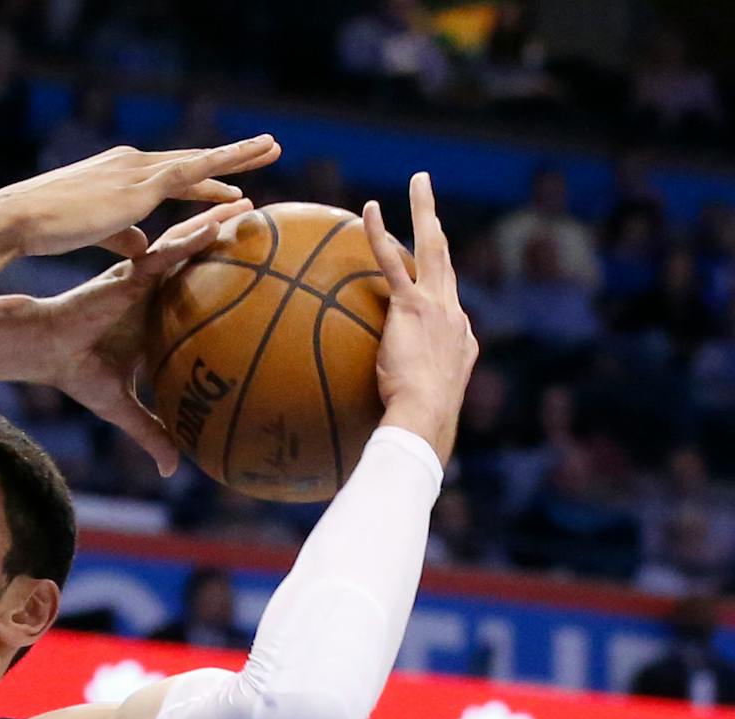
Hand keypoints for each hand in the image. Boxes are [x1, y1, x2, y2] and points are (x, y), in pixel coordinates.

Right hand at [0, 137, 280, 260]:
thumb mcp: (91, 232)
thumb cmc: (43, 229)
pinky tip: (240, 180)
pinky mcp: (137, 187)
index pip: (170, 174)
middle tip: (268, 148)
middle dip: (231, 155)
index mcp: (120, 172)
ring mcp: (136, 171)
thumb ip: (121, 235)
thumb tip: (142, 247)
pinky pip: (188, 177)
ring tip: (272, 149)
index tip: (228, 183)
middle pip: (192, 159)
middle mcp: (132, 163)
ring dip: (237, 154)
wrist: (18, 217)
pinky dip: (216, 172)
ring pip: (198, 159)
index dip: (201, 179)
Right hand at [0, 201, 251, 473]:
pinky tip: (218, 224)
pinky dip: (192, 239)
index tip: (261, 279)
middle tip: (267, 226)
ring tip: (249, 206)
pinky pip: (167, 253)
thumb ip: (151, 432)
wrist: (45, 353)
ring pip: (187, 246)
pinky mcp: (130, 274)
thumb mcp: (122, 408)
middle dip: (231, 240)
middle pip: (199, 261)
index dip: (225, 282)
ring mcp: (143, 279)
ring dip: (218, 224)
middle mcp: (153, 292)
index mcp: (155, 316)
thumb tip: (170, 471)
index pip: (196, 295)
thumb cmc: (78, 374)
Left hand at [363, 173, 477, 464]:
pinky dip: (380, 234)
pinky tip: (368, 209)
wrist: (426, 419)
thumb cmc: (417, 426)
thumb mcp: (419, 410)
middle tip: (430, 199)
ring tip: (419, 181)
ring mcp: (437, 306)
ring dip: (425, 211)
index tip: (422, 282)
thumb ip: (405, 401)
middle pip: (447, 261)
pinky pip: (392, 262)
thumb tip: (384, 423)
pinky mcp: (412, 307)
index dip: (436, 287)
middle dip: (440, 228)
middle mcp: (455, 314)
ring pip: (433, 247)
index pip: (447, 303)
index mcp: (459, 338)